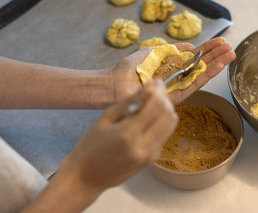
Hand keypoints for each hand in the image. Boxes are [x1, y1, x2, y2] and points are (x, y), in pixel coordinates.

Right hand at [62, 79, 177, 191]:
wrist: (87, 178)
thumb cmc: (90, 147)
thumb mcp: (106, 119)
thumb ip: (130, 102)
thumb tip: (149, 87)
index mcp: (128, 135)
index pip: (156, 106)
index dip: (159, 90)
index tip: (155, 81)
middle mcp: (143, 147)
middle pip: (169, 115)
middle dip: (165, 98)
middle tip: (156, 89)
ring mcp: (150, 155)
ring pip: (171, 125)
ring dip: (166, 110)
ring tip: (153, 101)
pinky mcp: (151, 160)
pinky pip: (163, 135)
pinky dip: (160, 123)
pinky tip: (147, 119)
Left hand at [111, 37, 235, 103]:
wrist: (114, 83)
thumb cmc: (128, 69)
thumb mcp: (152, 53)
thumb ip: (171, 50)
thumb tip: (189, 46)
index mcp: (171, 67)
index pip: (193, 57)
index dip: (207, 50)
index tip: (220, 42)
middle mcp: (176, 78)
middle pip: (200, 66)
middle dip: (216, 57)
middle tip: (231, 48)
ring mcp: (176, 88)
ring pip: (200, 75)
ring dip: (216, 65)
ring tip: (231, 55)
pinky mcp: (174, 98)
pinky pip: (193, 85)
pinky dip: (206, 75)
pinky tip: (218, 66)